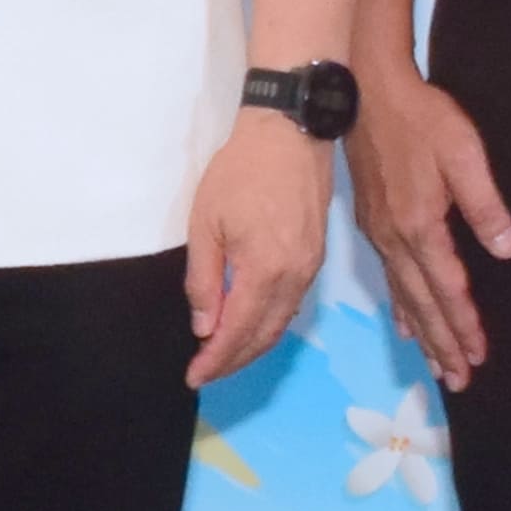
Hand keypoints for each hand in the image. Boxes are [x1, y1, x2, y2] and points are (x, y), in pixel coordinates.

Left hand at [187, 108, 331, 389]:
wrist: (290, 133)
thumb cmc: (240, 172)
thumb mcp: (206, 223)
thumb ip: (204, 279)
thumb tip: (204, 326)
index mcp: (265, 270)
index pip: (239, 331)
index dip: (216, 359)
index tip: (194, 376)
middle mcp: (295, 277)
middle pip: (264, 336)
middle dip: (234, 360)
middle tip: (205, 373)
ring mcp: (310, 268)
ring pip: (281, 323)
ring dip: (252, 346)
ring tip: (223, 356)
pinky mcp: (316, 257)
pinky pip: (292, 304)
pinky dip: (269, 323)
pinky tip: (250, 325)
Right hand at [344, 71, 510, 386]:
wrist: (367, 92)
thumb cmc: (421, 118)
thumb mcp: (463, 153)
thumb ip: (484, 204)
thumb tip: (507, 250)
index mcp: (421, 226)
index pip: (447, 288)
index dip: (464, 324)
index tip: (479, 355)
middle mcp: (396, 240)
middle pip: (423, 303)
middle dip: (442, 344)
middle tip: (459, 380)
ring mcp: (380, 234)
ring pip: (403, 296)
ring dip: (422, 334)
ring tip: (437, 366)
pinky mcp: (372, 223)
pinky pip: (388, 279)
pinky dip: (399, 307)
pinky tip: (404, 324)